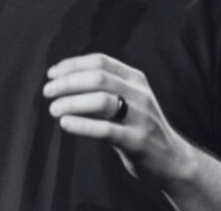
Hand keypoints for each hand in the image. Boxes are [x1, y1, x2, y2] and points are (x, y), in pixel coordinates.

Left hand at [43, 53, 196, 184]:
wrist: (172, 159)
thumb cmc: (141, 127)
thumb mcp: (129, 100)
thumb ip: (105, 89)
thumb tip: (63, 83)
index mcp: (135, 79)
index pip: (100, 61)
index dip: (72, 65)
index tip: (52, 74)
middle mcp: (139, 93)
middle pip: (98, 78)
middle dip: (68, 83)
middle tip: (48, 92)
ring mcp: (140, 116)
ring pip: (101, 100)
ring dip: (72, 103)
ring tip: (54, 109)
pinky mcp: (136, 140)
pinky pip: (105, 129)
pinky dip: (82, 125)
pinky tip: (66, 124)